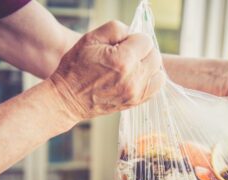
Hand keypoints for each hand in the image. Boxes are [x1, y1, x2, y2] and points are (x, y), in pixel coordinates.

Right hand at [49, 21, 164, 122]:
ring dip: (149, 66)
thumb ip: (116, 29)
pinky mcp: (135, 102)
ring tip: (133, 66)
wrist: (68, 99)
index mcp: (122, 61)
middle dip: (143, 51)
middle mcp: (133, 79)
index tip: (123, 44)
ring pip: (158, 72)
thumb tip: (132, 33)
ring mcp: (135, 93)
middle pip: (155, 56)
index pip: (146, 41)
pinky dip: (150, 80)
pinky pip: (156, 87)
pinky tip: (136, 77)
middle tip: (128, 54)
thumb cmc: (76, 68)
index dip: (134, 39)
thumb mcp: (90, 39)